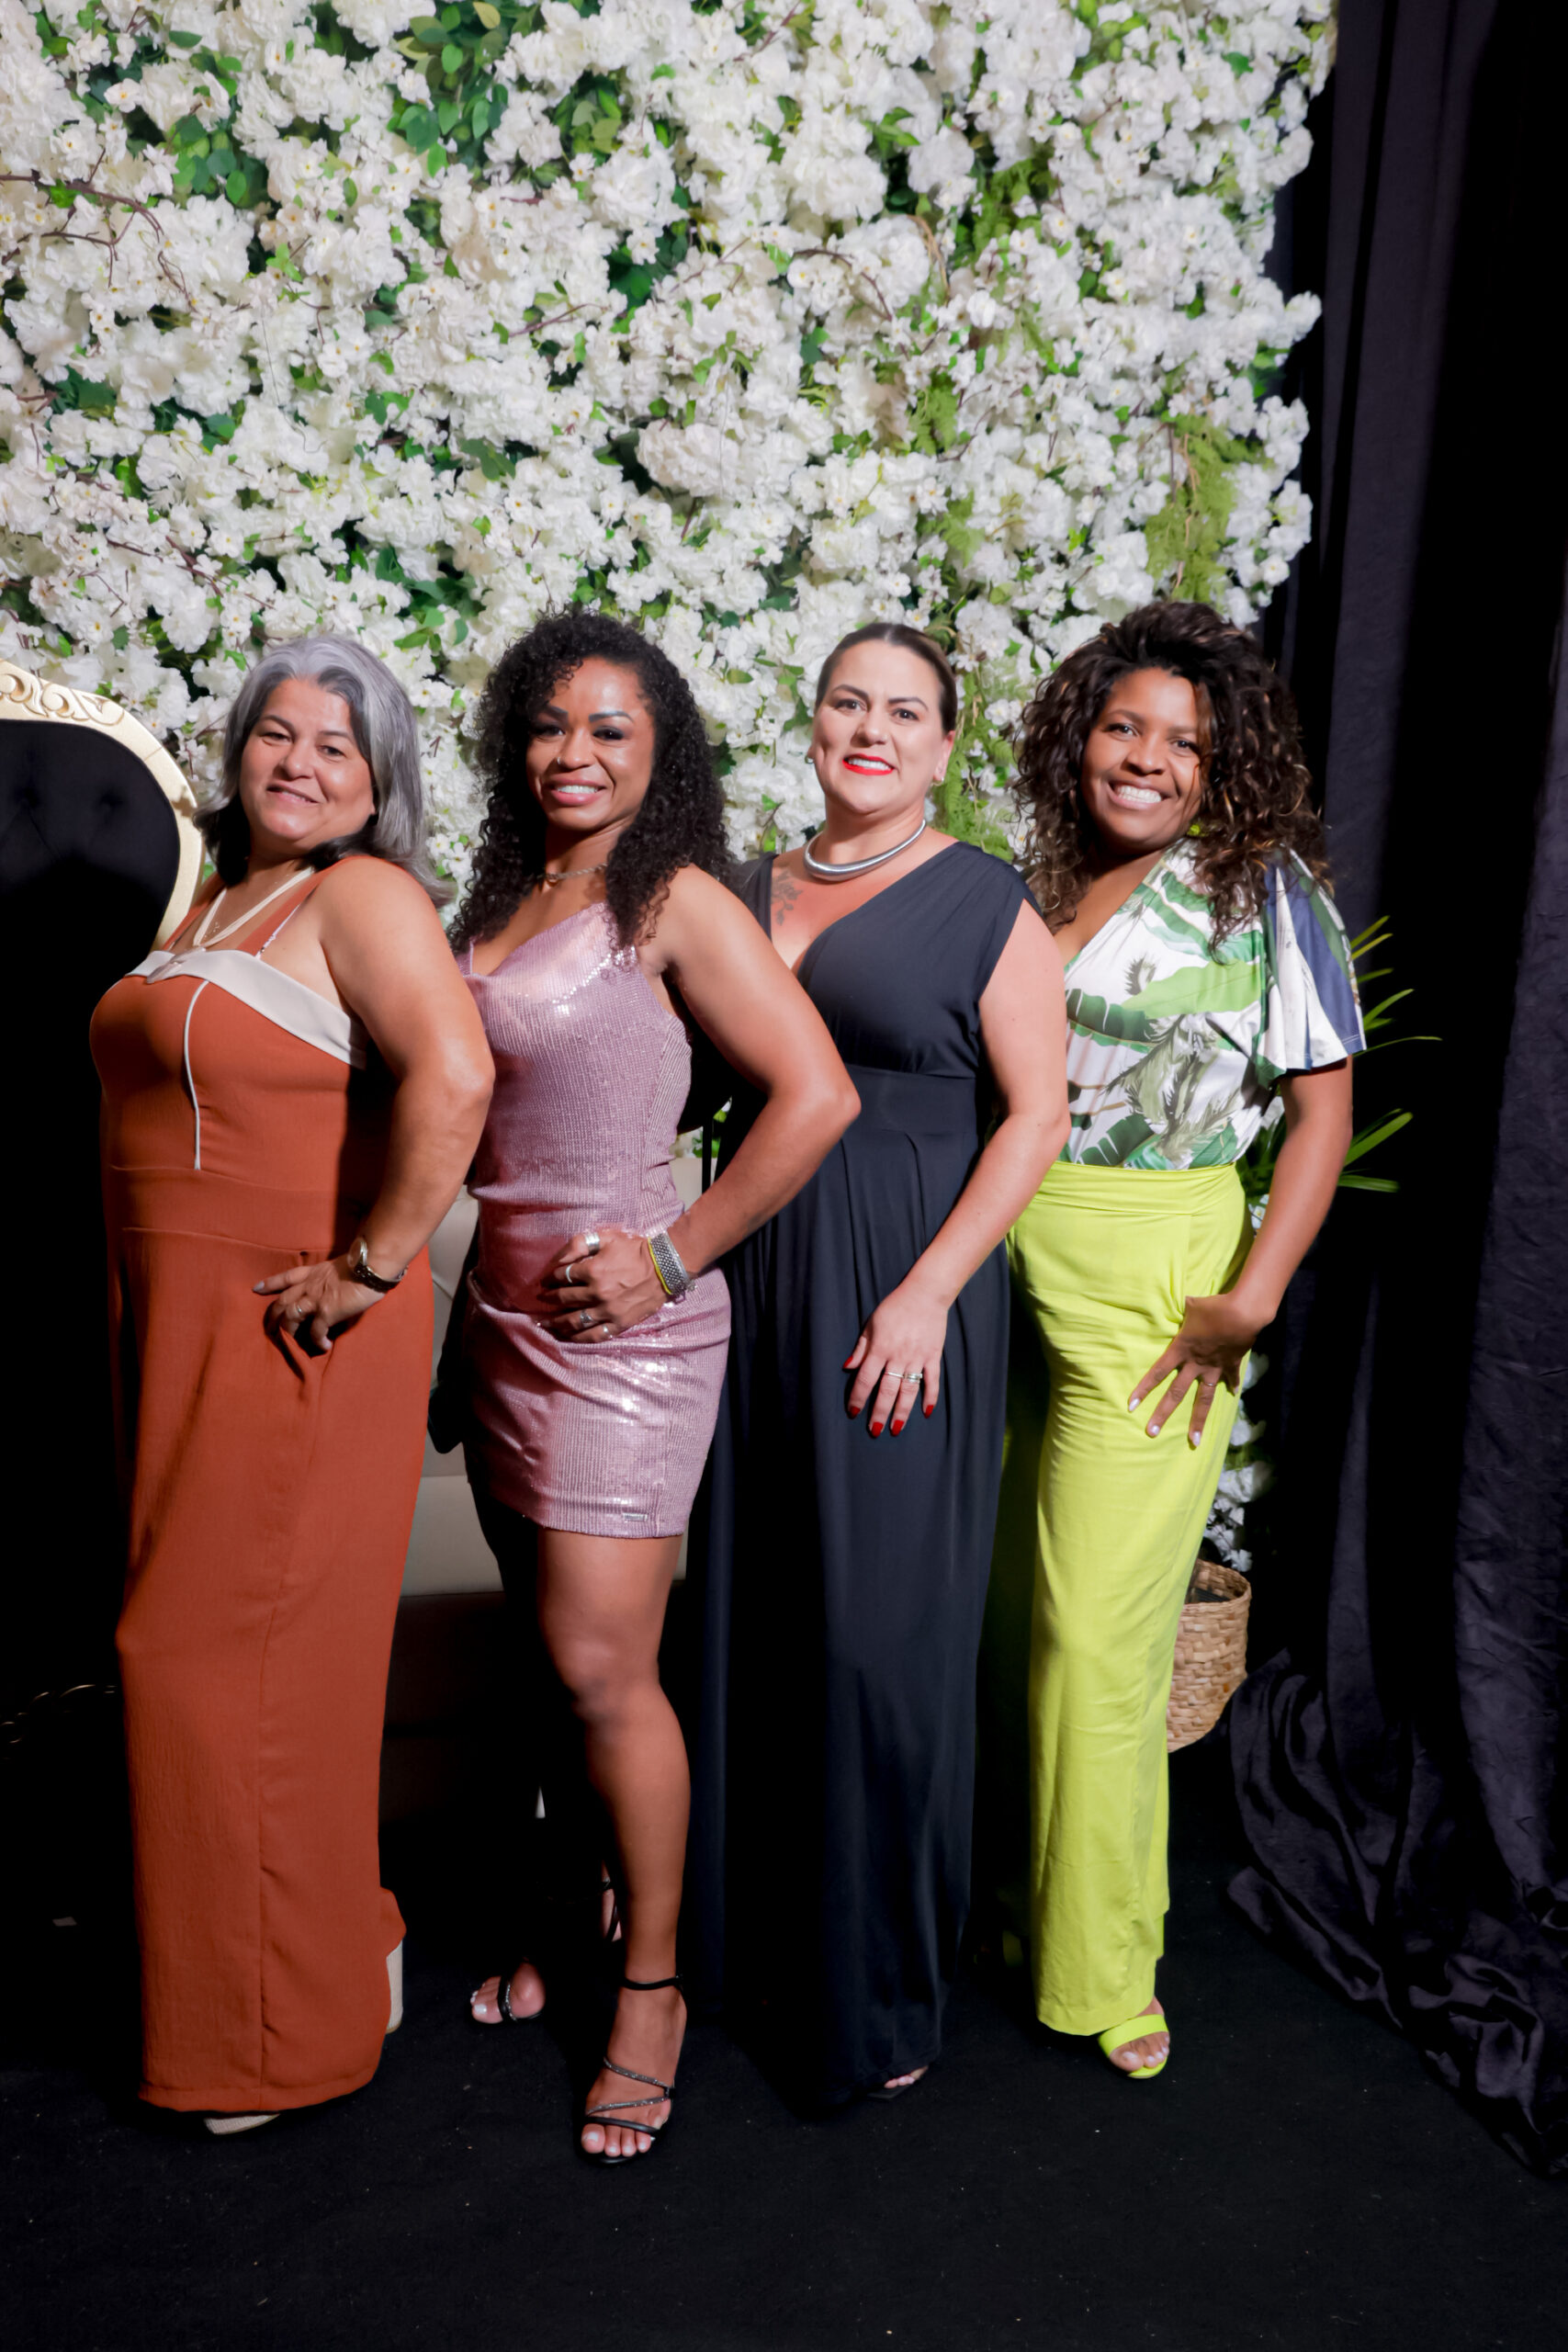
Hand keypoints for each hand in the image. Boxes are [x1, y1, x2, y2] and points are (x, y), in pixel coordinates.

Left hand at [254, 1256, 386, 1352]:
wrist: (371, 1266)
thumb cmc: (364, 1263)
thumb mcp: (341, 1266)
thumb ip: (332, 1276)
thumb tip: (337, 1284)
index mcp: (314, 1272)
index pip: (287, 1277)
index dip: (271, 1283)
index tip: (256, 1288)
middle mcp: (310, 1285)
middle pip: (283, 1300)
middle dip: (274, 1314)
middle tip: (269, 1327)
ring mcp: (316, 1298)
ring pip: (291, 1316)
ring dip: (289, 1331)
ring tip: (293, 1341)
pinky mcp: (327, 1312)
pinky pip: (316, 1331)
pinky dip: (317, 1341)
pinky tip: (323, 1346)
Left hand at [537, 1228, 667, 1342]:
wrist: (664, 1267)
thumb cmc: (634, 1250)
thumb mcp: (606, 1238)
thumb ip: (579, 1244)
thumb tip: (558, 1260)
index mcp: (592, 1271)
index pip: (562, 1276)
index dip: (551, 1278)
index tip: (546, 1281)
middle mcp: (597, 1293)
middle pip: (564, 1299)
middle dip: (549, 1298)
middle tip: (541, 1299)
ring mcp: (607, 1311)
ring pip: (574, 1321)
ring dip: (556, 1323)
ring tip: (545, 1323)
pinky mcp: (619, 1324)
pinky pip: (593, 1336)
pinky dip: (577, 1338)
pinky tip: (566, 1337)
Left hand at [844, 1279, 947, 1435]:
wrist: (925, 1294)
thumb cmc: (894, 1307)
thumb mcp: (871, 1323)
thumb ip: (861, 1347)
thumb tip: (848, 1366)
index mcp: (880, 1349)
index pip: (865, 1379)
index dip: (858, 1397)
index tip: (853, 1412)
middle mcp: (898, 1356)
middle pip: (886, 1391)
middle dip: (879, 1412)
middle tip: (874, 1430)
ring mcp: (917, 1358)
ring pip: (908, 1391)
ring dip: (902, 1412)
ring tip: (895, 1429)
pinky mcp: (933, 1356)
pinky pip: (932, 1380)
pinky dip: (930, 1397)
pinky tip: (926, 1412)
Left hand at [1128, 1291, 1262, 1447]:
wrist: (1242, 1313)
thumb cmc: (1213, 1307)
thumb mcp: (1192, 1304)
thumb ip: (1186, 1308)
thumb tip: (1185, 1302)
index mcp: (1181, 1349)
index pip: (1156, 1373)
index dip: (1143, 1390)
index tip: (1131, 1406)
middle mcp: (1195, 1364)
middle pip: (1175, 1393)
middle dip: (1162, 1414)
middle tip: (1151, 1433)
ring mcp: (1214, 1368)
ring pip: (1204, 1400)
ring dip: (1198, 1421)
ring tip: (1194, 1440)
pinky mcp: (1232, 1365)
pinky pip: (1231, 1379)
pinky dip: (1232, 1385)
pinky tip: (1233, 1395)